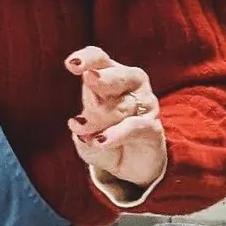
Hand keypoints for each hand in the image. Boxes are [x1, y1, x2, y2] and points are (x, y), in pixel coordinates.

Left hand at [66, 46, 166, 193]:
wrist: (130, 166)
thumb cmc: (104, 139)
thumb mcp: (86, 132)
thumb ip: (83, 125)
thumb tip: (80, 122)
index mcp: (110, 75)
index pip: (99, 59)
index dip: (87, 59)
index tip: (71, 65)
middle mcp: (131, 84)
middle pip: (114, 76)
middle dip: (101, 80)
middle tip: (89, 80)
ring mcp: (146, 104)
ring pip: (120, 106)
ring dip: (100, 122)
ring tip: (90, 136)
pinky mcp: (153, 127)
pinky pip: (134, 126)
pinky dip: (116, 133)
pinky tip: (101, 140)